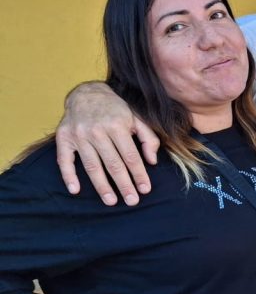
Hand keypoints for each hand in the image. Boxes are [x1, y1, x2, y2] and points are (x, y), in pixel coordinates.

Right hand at [56, 82, 160, 205]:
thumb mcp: (137, 117)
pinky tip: (75, 190)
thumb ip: (149, 138)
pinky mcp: (64, 137)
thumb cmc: (117, 109)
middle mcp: (97, 131)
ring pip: (92, 165)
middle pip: (113, 164)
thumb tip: (152, 161)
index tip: (145, 190)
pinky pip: (64, 160)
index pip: (131, 156)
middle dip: (124, 184)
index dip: (139, 174)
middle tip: (132, 201)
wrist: (87, 92)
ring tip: (111, 201)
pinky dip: (68, 176)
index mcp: (117, 126)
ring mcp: (79, 135)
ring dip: (101, 186)